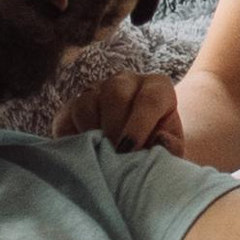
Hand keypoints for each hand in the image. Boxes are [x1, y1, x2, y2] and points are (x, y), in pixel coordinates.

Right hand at [56, 69, 185, 153]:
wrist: (134, 155)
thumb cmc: (156, 151)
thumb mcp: (171, 152)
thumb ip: (170, 147)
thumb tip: (159, 140)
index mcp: (157, 88)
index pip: (150, 98)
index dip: (139, 125)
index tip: (130, 150)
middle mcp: (126, 83)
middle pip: (115, 93)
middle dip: (114, 127)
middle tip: (114, 155)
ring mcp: (97, 91)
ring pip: (87, 102)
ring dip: (92, 132)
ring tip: (100, 156)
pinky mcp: (73, 106)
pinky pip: (67, 116)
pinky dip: (73, 136)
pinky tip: (84, 152)